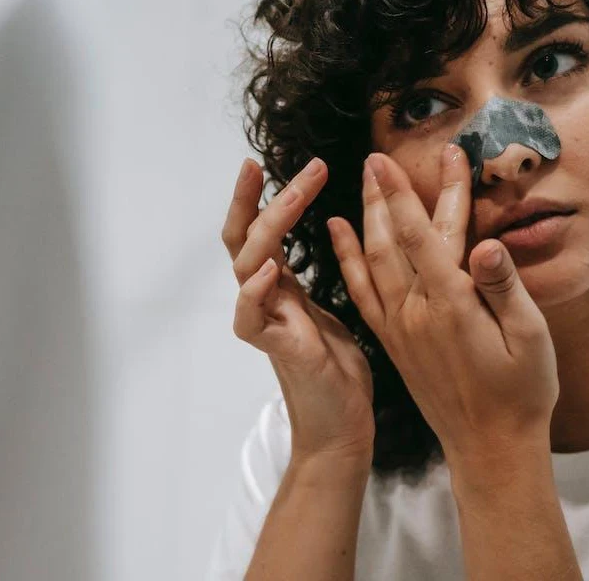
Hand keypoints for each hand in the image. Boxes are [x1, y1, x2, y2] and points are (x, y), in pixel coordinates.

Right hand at [222, 157, 373, 463]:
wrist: (342, 426)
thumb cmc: (340, 369)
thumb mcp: (338, 307)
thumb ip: (330, 272)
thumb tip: (344, 230)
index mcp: (283, 287)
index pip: (262, 231)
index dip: (263, 197)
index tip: (275, 162)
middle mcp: (268, 298)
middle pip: (244, 238)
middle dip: (254, 199)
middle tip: (266, 164)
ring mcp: (268, 322)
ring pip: (246, 266)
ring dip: (267, 228)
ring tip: (290, 198)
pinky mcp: (279, 350)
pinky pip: (250, 319)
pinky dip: (254, 293)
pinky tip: (268, 272)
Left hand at [325, 144, 558, 459]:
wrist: (488, 445)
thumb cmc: (520, 392)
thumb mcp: (530, 340)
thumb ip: (506, 289)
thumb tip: (488, 243)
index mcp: (453, 306)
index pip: (429, 235)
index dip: (417, 192)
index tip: (412, 156)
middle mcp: (417, 312)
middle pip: (399, 239)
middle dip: (390, 193)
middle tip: (379, 155)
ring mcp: (399, 327)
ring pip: (373, 260)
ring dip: (366, 217)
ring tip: (361, 180)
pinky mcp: (391, 341)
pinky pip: (361, 291)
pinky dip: (347, 258)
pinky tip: (338, 233)